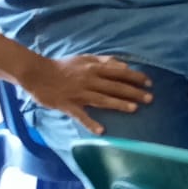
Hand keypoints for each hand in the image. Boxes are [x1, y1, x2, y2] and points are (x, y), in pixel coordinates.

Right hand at [20, 54, 152, 133]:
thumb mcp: (85, 58)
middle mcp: (89, 80)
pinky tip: (101, 131)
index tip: (149, 82)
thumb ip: (104, 61)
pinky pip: (80, 115)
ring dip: (118, 104)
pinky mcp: (67, 105)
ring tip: (134, 109)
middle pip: (115, 86)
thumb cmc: (63, 65)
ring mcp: (78, 93)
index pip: (120, 72)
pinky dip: (90, 123)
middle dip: (134, 92)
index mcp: (94, 68)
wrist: (37, 73)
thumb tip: (123, 65)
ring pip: (102, 99)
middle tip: (150, 98)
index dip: (136, 77)